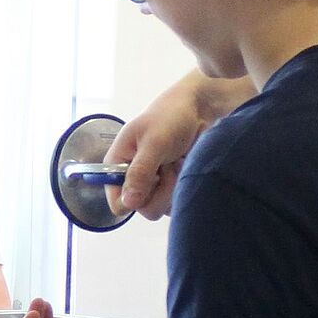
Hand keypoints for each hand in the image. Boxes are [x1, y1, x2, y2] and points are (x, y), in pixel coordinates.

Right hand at [106, 72, 255, 219]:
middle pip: (142, 208)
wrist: (200, 109)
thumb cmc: (170, 117)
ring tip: (177, 162)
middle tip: (168, 166)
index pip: (118, 203)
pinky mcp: (170, 185)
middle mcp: (133, 178)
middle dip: (160, 190)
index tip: (151, 180)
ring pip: (161, 207)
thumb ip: (140, 172)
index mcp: (118, 165)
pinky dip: (183, 187)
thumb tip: (128, 203)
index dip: (134, 200)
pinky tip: (185, 168)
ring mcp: (153, 183)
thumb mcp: (154, 142)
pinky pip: (175, 203)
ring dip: (174, 186)